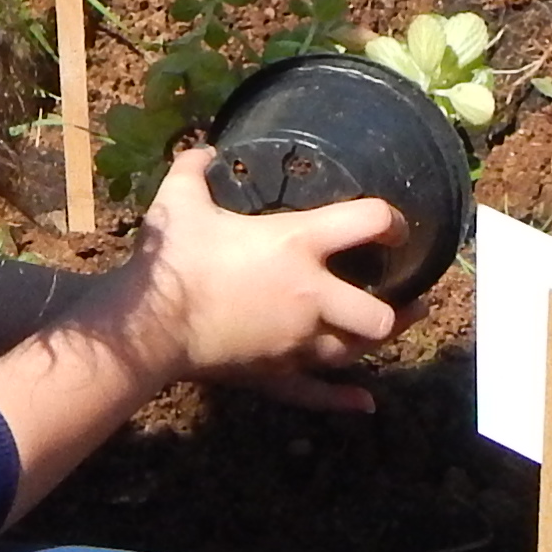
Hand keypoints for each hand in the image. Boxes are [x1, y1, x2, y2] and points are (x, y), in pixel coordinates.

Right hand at [101, 146, 401, 415]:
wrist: (149, 323)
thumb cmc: (171, 259)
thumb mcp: (180, 202)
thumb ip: (194, 170)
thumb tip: (203, 148)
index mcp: (297, 245)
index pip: (368, 222)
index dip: (390, 221)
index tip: (392, 227)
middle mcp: (310, 297)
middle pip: (380, 315)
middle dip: (396, 309)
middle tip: (402, 296)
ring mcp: (296, 342)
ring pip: (354, 352)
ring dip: (374, 342)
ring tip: (388, 328)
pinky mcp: (275, 374)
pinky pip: (317, 393)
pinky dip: (343, 399)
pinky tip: (365, 403)